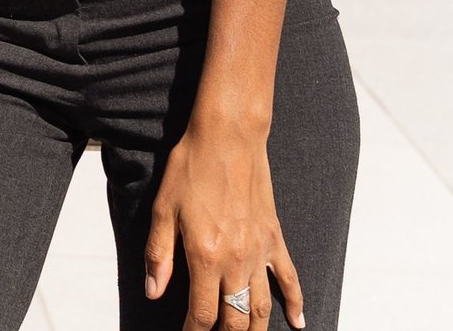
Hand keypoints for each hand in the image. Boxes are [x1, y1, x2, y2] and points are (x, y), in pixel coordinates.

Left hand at [145, 117, 304, 329]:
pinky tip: (299, 323)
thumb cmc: (190, 169)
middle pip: (235, 319)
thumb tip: (153, 292)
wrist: (227, 139)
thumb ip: (159, 255)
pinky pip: (290, 280)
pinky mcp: (275, 240)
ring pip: (261, 307)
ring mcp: (260, 253)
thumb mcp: (162, 210)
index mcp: (204, 256)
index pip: (202, 313)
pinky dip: (296, 304)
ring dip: (253, 330)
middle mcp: (236, 261)